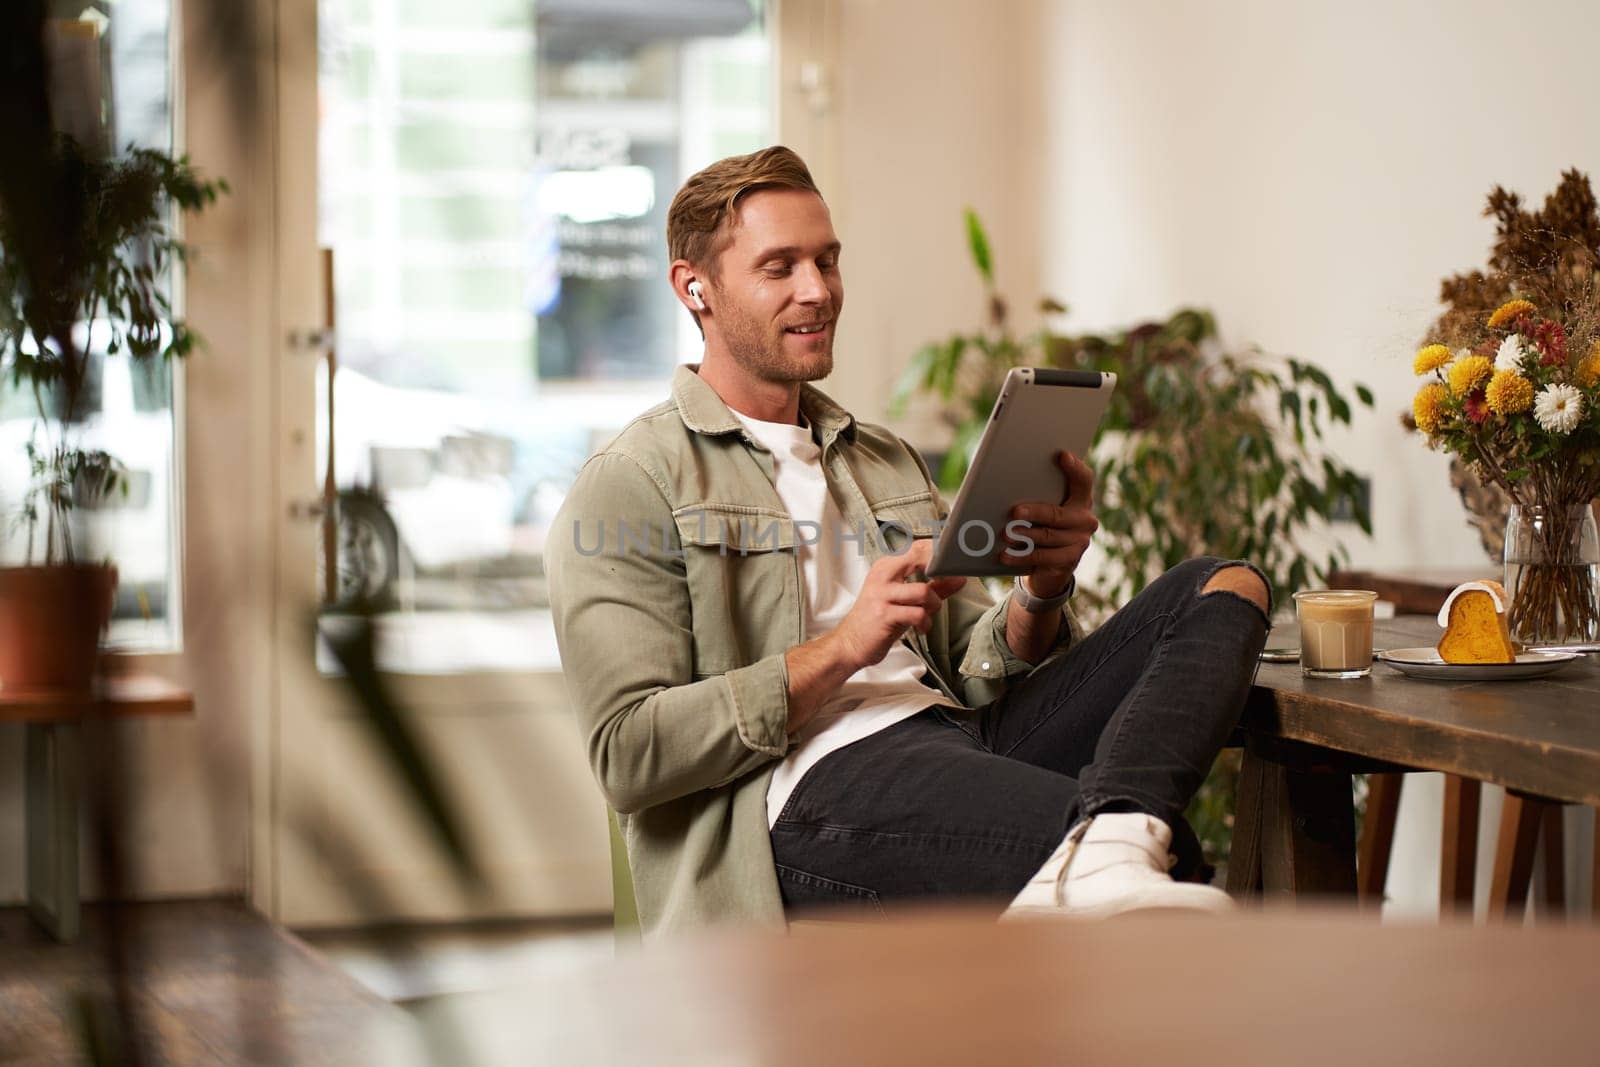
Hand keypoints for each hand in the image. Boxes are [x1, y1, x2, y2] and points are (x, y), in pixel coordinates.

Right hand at [831, 538, 966, 671]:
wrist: (851, 643)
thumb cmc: (878, 620)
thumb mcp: (906, 600)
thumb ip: (934, 587)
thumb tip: (959, 578)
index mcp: (886, 567)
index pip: (917, 547)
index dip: (939, 552)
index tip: (953, 564)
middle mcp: (882, 576)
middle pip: (919, 557)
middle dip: (940, 569)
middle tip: (948, 582)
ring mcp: (882, 595)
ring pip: (923, 591)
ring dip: (934, 605)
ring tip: (928, 614)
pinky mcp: (885, 615)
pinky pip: (917, 614)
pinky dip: (925, 623)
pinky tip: (921, 627)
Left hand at [1000, 450, 1097, 597]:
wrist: (1048, 566)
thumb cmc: (1039, 526)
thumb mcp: (1040, 508)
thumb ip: (1034, 494)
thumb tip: (1001, 483)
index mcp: (1081, 499)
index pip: (1083, 480)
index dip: (1074, 468)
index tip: (1061, 455)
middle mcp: (1085, 518)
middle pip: (1058, 514)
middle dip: (1035, 512)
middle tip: (1014, 512)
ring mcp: (1080, 541)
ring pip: (1049, 536)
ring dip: (1024, 536)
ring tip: (1005, 535)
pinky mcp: (1070, 560)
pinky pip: (1043, 557)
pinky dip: (1021, 556)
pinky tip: (1005, 554)